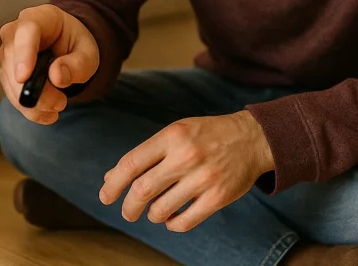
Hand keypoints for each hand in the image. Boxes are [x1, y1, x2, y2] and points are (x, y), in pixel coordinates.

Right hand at [0, 4, 99, 124]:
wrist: (68, 50)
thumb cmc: (76, 45)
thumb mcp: (88, 54)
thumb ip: (77, 64)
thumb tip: (56, 76)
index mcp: (40, 17)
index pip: (26, 31)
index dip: (23, 53)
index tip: (23, 77)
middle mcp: (17, 31)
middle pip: (12, 58)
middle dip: (32, 87)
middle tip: (59, 103)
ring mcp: (8, 52)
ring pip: (9, 79)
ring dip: (33, 100)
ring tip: (58, 105)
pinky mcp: (7, 72)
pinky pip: (11, 93)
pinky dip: (29, 108)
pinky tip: (47, 113)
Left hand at [99, 111, 273, 231]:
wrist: (252, 139)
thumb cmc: (207, 135)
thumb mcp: (175, 133)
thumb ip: (145, 154)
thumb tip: (110, 177)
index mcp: (172, 136)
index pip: (131, 163)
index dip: (113, 184)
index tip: (105, 196)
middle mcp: (186, 156)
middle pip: (142, 190)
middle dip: (129, 206)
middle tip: (128, 212)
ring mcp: (203, 178)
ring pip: (161, 210)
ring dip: (152, 215)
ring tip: (154, 211)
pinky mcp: (218, 197)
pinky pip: (184, 222)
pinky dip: (172, 224)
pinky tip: (172, 218)